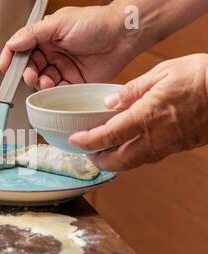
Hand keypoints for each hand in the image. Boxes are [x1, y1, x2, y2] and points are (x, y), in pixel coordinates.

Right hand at [0, 5, 137, 88]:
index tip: (4, 67)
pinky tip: (53, 87)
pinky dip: (52, 92)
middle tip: (30, 75)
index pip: (21, 48)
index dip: (10, 57)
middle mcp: (52, 53)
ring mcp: (62, 68)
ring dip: (39, 83)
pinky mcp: (74, 82)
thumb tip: (12, 43)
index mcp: (45, 37)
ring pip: (42, 81)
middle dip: (26, 73)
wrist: (123, 35)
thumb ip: (33, 34)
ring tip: (45, 80)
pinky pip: (57, 91)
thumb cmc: (95, 23)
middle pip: (29, 67)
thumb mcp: (59, 23)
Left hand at [69, 54, 207, 170]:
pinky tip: (128, 146)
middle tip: (86, 151)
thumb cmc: (201, 77)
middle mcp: (155, 138)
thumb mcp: (161, 73)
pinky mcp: (178, 147)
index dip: (87, 142)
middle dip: (98, 160)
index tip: (74, 141)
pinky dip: (132, 156)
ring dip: (114, 161)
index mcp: (146, 117)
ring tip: (103, 151)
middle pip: (117, 161)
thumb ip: (131, 90)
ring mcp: (168, 146)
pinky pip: (148, 158)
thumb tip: (108, 102)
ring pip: (133, 163)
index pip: (107, 136)